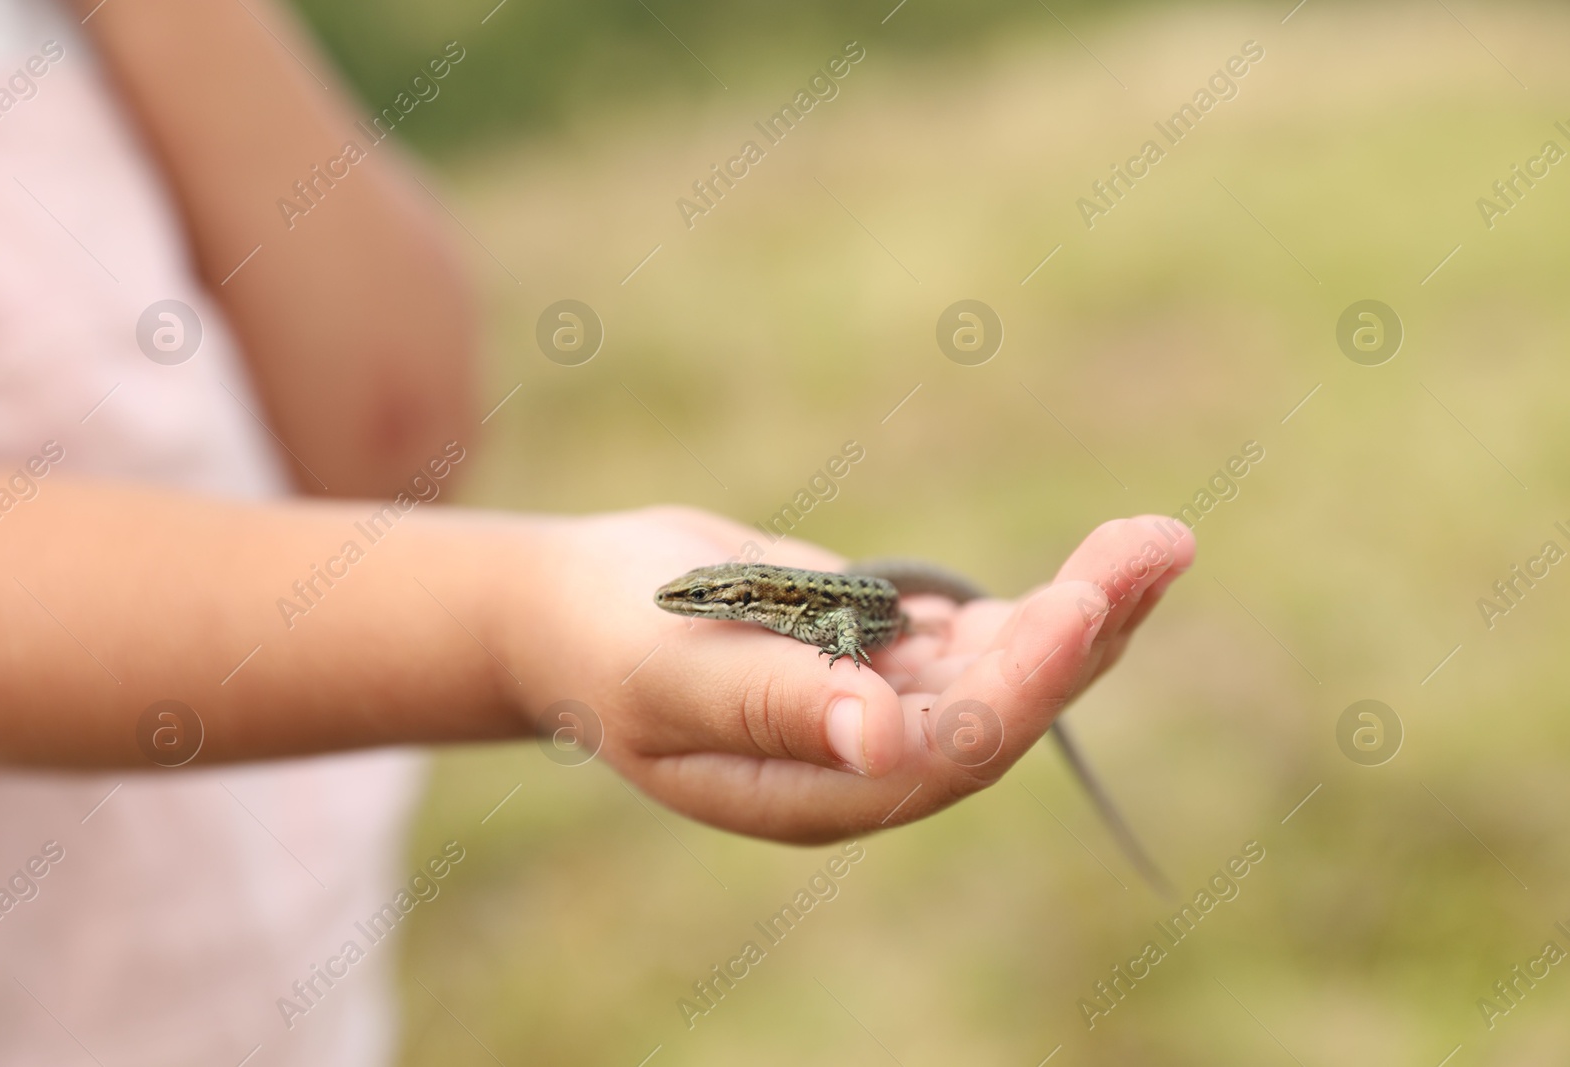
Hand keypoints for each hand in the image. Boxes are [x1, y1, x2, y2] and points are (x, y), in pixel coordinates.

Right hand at [501, 507, 1194, 842]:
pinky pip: (984, 641)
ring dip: (1087, 608)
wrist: (575, 609)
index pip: (950, 750)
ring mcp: (884, 711)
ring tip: (1160, 541)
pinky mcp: (886, 661)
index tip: (1083, 598)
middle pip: (1005, 707)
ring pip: (1010, 669)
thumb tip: (886, 746)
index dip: (1024, 678)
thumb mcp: (673, 670)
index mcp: (821, 789)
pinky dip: (1041, 605)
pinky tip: (1102, 570)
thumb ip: (775, 706)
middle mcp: (870, 762)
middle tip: (1161, 544)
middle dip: (1087, 627)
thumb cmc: (603, 634)